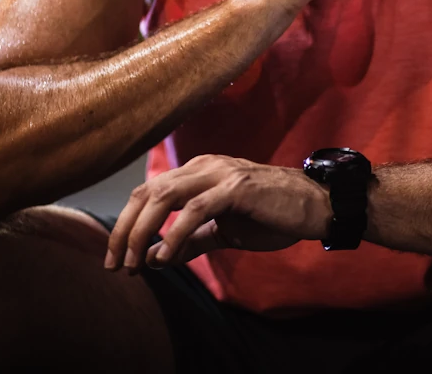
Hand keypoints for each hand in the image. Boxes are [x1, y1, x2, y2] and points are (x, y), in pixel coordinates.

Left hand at [103, 154, 332, 271]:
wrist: (316, 206)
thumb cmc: (273, 215)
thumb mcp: (225, 231)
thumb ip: (191, 241)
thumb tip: (154, 258)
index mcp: (198, 172)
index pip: (147, 192)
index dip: (125, 225)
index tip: (115, 258)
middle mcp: (204, 166)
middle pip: (146, 192)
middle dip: (124, 230)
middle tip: (115, 264)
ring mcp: (220, 173)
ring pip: (164, 197)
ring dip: (142, 233)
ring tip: (134, 264)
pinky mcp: (236, 187)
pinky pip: (196, 209)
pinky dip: (176, 233)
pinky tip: (165, 255)